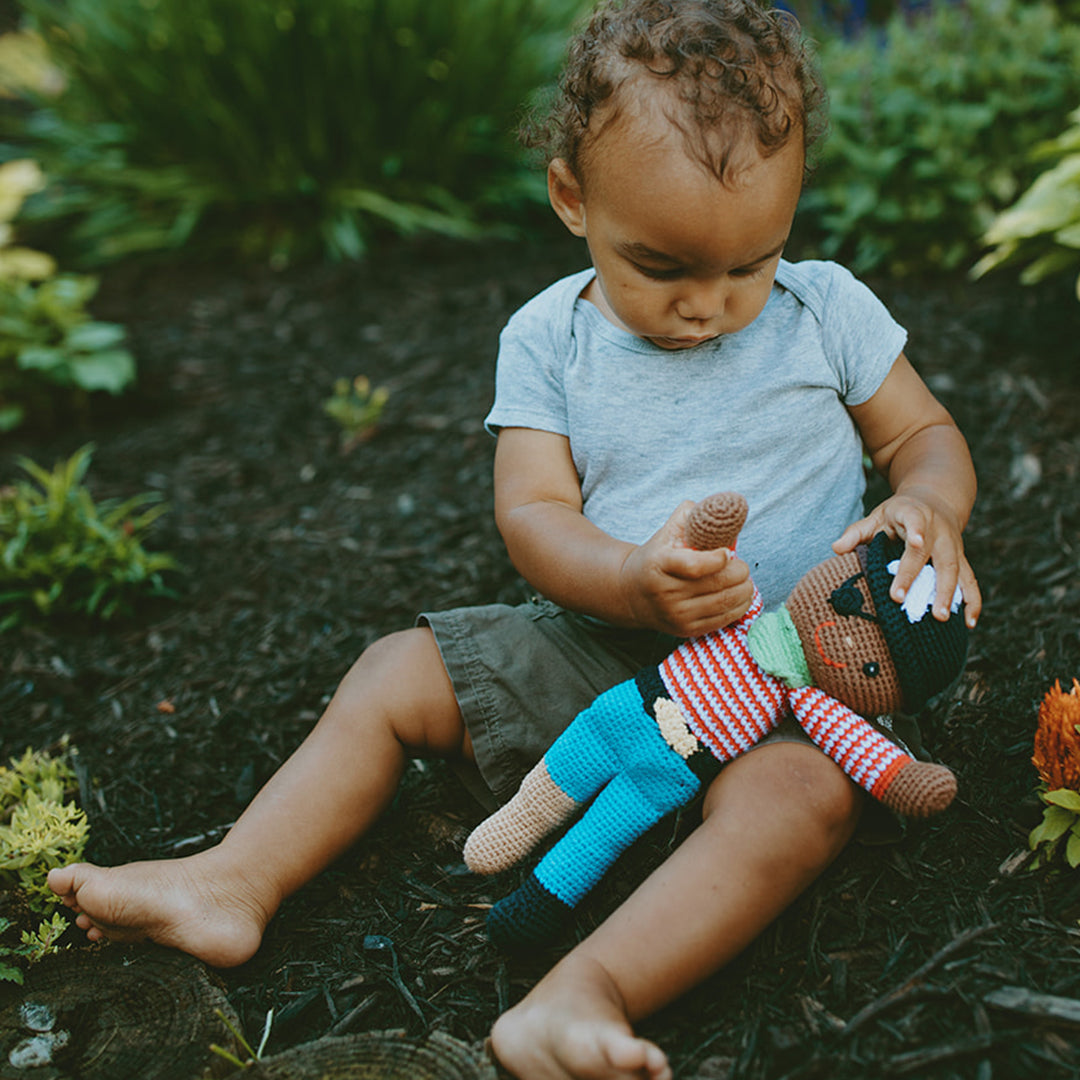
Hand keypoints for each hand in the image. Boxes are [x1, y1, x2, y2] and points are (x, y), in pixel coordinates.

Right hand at [618, 501, 753, 636]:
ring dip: (744, 589)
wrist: (630, 593)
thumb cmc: (656, 558)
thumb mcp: (666, 532)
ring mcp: (676, 615)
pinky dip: (740, 605)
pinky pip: (724, 619)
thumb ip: (691, 515)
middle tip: (740, 565)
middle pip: (718, 584)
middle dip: (739, 571)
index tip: (727, 552)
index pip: (695, 566)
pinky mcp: (686, 630)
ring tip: (743, 579)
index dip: (719, 559)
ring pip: (726, 602)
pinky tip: (739, 594)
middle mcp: (665, 593)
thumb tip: (721, 509)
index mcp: (658, 564)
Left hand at [833, 488, 980, 627]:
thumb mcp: (877, 515)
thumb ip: (857, 532)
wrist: (935, 501)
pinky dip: (973, 601)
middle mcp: (937, 530)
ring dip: (948, 593)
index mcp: (914, 513)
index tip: (917, 543)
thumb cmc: (899, 513)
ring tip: (940, 617)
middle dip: (916, 576)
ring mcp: (952, 545)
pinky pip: (970, 581)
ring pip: (954, 569)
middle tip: (899, 599)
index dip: (917, 531)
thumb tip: (836, 549)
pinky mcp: (962, 559)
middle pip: (931, 553)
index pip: (915, 520)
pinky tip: (969, 623)